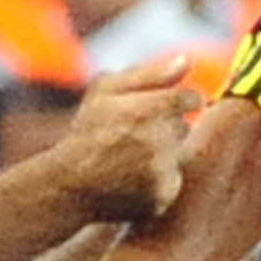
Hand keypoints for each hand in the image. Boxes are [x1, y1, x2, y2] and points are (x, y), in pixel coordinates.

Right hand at [51, 57, 199, 223]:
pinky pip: (171, 182)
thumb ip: (148, 75)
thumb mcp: (105, 92)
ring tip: (128, 159)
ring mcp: (161, 173)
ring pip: (179, 155)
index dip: (182, 101)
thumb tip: (186, 62)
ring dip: (162, 154)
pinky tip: (131, 179)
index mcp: (149, 111)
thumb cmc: (86, 133)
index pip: (192, 99)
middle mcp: (159, 143)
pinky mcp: (161, 198)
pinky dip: (157, 180)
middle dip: (164, 129)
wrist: (68, 186)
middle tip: (131, 137)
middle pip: (183, 128)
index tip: (168, 107)